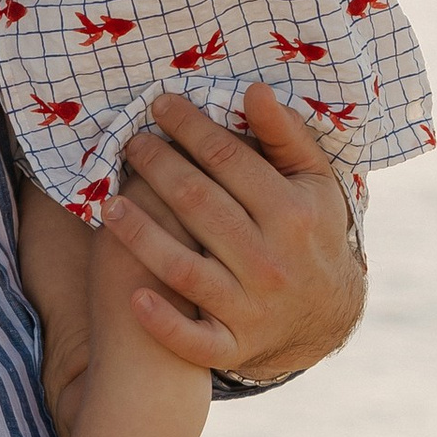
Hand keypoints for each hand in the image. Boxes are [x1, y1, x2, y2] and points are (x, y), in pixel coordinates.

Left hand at [101, 85, 364, 382]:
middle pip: (198, 205)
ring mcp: (250, 307)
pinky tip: (134, 296)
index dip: (190, 128)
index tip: (159, 105)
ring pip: (183, 267)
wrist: (327, 315)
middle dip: (157, 168)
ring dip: (140, 235)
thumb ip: (285, 136)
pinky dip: (163, 322)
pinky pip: (193, 340)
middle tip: (130, 143)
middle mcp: (271, 260)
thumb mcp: (312, 182)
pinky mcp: (234, 346)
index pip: (229, 161)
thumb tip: (254, 90)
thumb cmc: (310, 233)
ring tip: (110, 203)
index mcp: (292, 213)